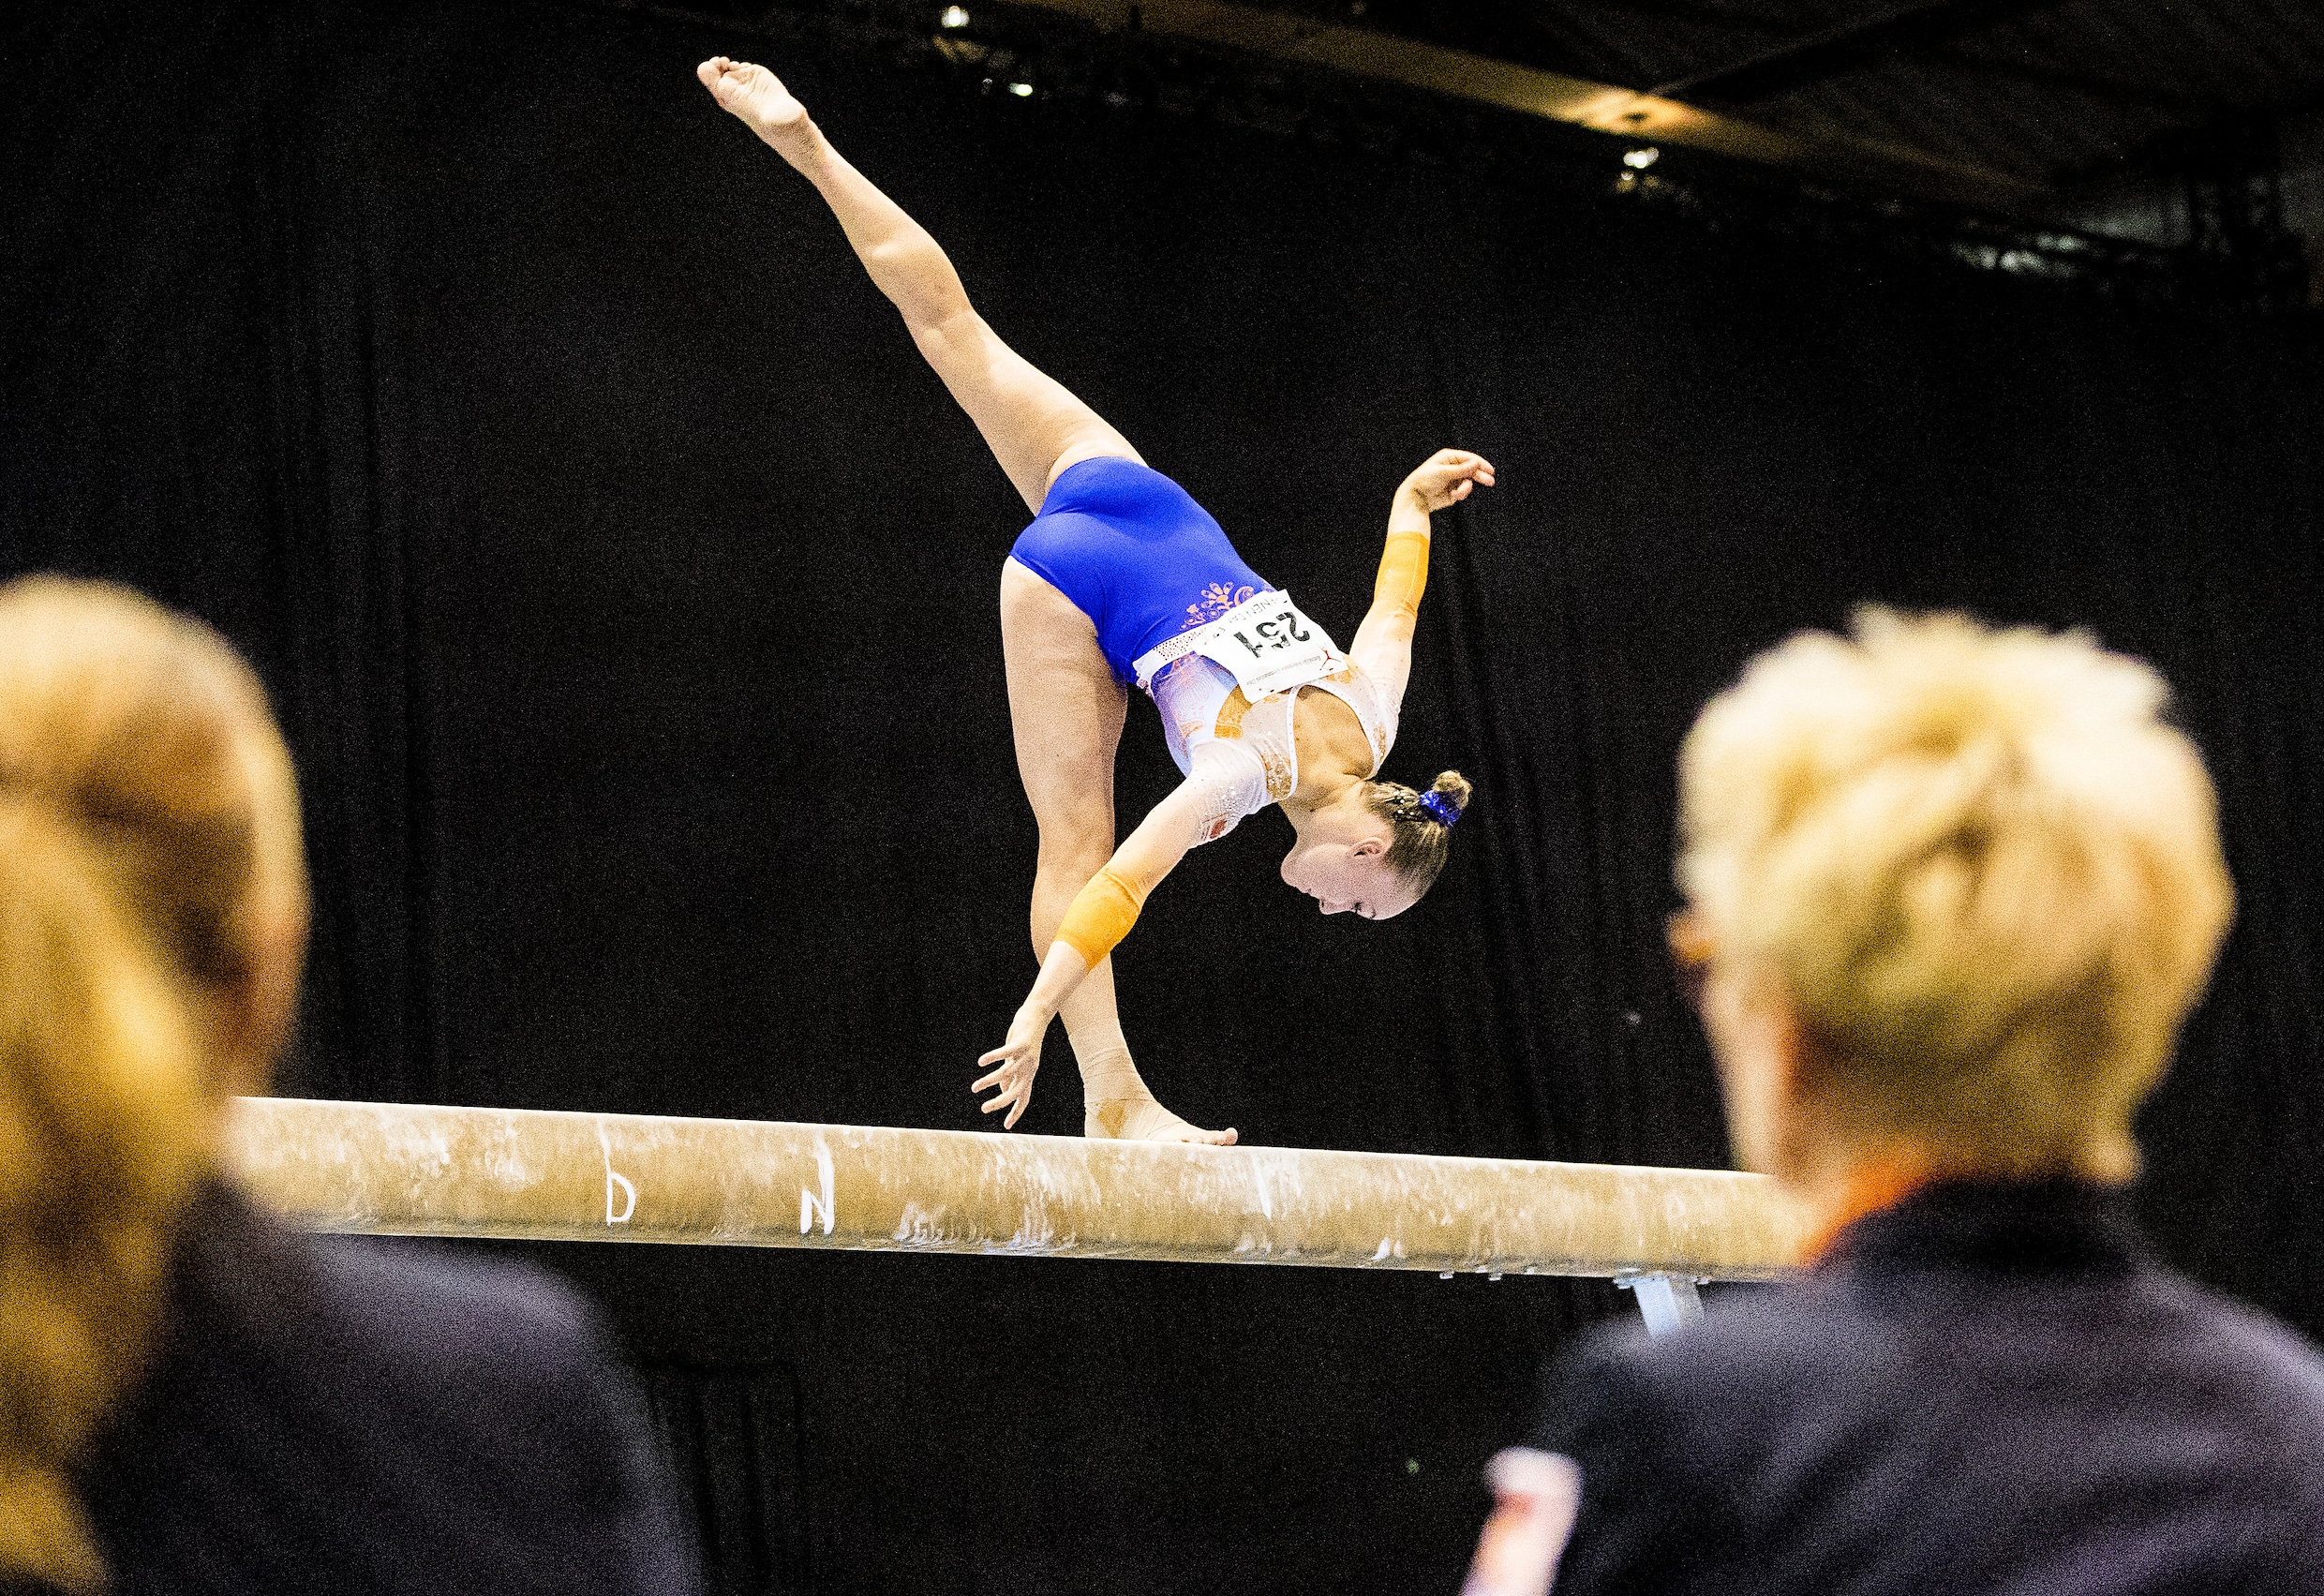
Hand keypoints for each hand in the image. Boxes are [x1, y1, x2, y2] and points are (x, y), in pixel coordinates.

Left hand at [697, 56, 809, 145]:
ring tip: (732, 65)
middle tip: (723, 62)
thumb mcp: (727, 95)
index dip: (710, 67)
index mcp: (723, 94)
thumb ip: (713, 81)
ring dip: (729, 63)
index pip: (710, 75)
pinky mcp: (756, 75)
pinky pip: (744, 65)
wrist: (774, 112)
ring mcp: (744, 80)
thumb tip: (702, 66)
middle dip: (718, 63)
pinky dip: (742, 65)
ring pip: (731, 66)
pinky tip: (743, 68)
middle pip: (718, 68)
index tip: (715, 64)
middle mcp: (732, 86)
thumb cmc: (750, 110)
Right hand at [973, 1004, 1050, 1128]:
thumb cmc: (1025, 1040)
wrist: (1038, 1016)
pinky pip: (1005, 1053)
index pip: (1023, 1098)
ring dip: (989, 1081)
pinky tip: (981, 1062)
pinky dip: (993, 1057)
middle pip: (1016, 1091)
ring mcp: (1026, 1056)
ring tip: (975, 1087)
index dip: (1016, 1112)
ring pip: (1006, 1073)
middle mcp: (1029, 1069)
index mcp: (1028, 1075)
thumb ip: (1012, 1076)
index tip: (1007, 1126)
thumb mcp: (1019, 1061)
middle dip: (1001, 1102)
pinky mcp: (1021, 1043)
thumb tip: (1004, 1090)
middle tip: (983, 1109)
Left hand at [1399, 449, 1495, 513]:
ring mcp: (1453, 479)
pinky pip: (1463, 491)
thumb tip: (1475, 464)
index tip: (1490, 470)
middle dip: (1480, 476)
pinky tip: (1454, 496)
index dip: (1480, 464)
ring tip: (1458, 493)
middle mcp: (1452, 467)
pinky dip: (1461, 494)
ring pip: (1468, 482)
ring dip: (1466, 488)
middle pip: (1472, 470)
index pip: (1469, 458)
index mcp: (1448, 457)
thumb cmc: (1426, 481)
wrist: (1416, 497)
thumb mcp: (1443, 473)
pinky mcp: (1453, 491)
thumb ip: (1461, 469)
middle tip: (1490, 482)